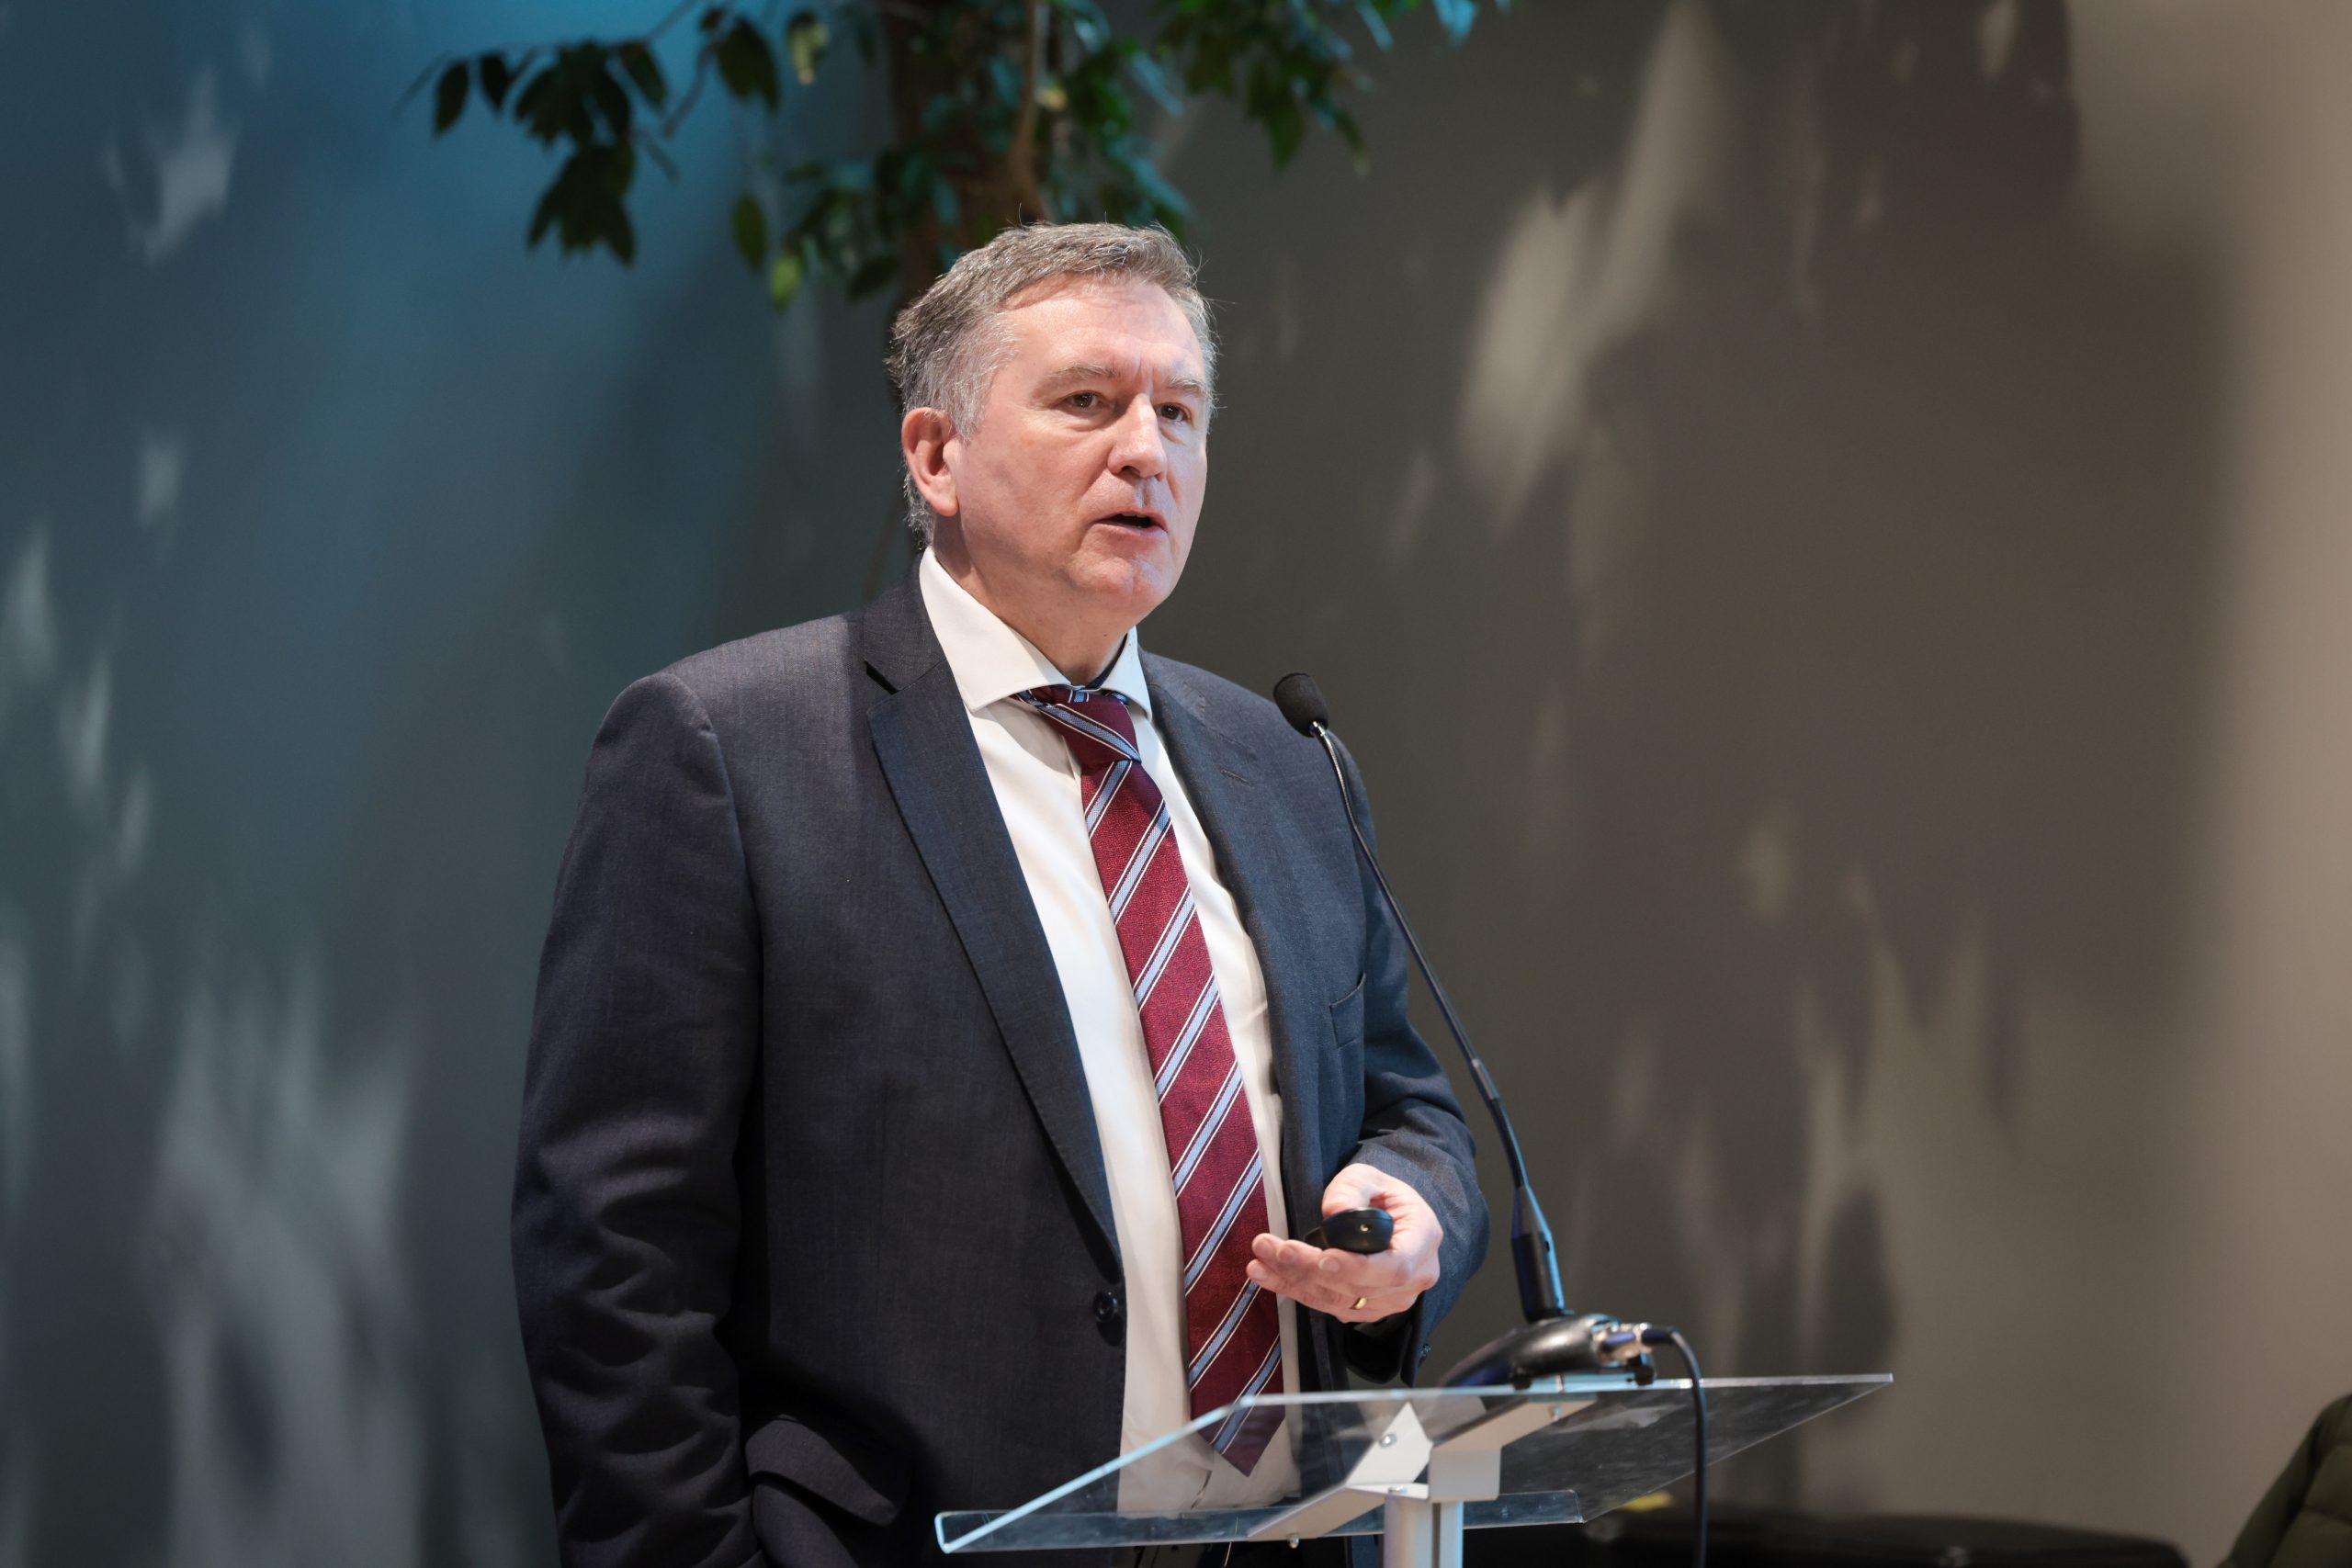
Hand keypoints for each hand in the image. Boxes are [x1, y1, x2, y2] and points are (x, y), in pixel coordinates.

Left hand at [1247, 1163, 1442, 1325]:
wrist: (1389, 1217)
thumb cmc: (1382, 1196)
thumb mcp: (1370, 1177)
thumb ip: (1353, 1188)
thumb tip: (1333, 1212)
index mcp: (1422, 1241)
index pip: (1394, 1266)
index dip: (1358, 1268)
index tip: (1324, 1259)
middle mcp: (1412, 1279)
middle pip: (1358, 1285)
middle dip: (1309, 1268)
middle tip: (1271, 1247)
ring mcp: (1390, 1300)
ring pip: (1338, 1299)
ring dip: (1294, 1280)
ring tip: (1260, 1258)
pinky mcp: (1365, 1309)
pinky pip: (1327, 1305)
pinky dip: (1294, 1290)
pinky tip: (1266, 1273)